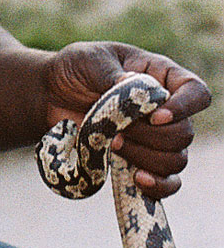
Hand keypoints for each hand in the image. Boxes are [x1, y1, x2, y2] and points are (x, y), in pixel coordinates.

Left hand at [44, 40, 210, 198]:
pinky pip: (167, 184)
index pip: (196, 93)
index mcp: (161, 77)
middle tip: (116, 128)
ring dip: (144, 157)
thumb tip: (133, 87)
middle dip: (149, 136)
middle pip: (184, 134)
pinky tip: (137, 179)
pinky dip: (158, 186)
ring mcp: (155, 138)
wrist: (50, 94)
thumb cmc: (75, 69)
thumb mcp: (90, 61)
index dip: (185, 108)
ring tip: (112, 143)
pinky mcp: (141, 161)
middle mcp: (165, 109)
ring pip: (175, 160)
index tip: (154, 115)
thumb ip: (112, 75)